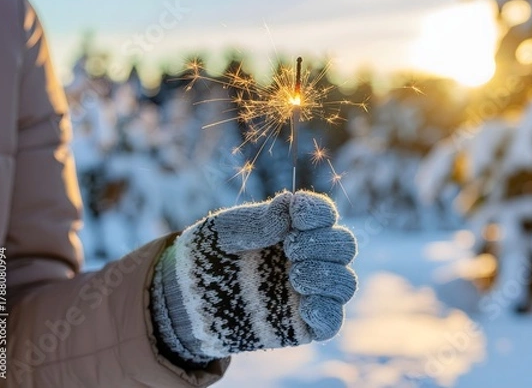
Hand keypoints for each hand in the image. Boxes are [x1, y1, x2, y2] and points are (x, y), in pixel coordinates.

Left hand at [151, 190, 356, 362]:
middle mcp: (307, 257)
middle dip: (324, 243)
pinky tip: (304, 305)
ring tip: (294, 275)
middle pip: (344, 245)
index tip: (296, 214)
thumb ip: (257, 220)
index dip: (318, 212)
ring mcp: (308, 291)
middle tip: (290, 248)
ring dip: (327, 275)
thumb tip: (289, 208)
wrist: (187, 299)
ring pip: (344, 282)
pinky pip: (332, 320)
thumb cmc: (207, 256)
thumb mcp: (225, 232)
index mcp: (292, 229)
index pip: (323, 214)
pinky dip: (327, 312)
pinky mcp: (301, 323)